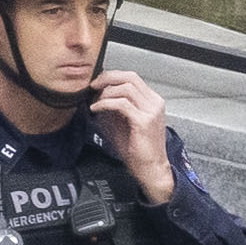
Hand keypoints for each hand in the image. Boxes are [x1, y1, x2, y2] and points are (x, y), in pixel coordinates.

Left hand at [87, 69, 175, 203]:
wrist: (150, 168)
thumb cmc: (136, 149)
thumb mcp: (120, 123)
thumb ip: (111, 108)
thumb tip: (93, 97)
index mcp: (151, 101)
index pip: (131, 77)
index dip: (111, 77)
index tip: (95, 84)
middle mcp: (154, 102)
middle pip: (130, 77)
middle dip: (107, 78)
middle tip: (91, 86)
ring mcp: (151, 110)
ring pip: (126, 87)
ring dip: (105, 92)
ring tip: (93, 102)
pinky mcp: (144, 121)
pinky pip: (122, 104)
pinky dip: (105, 103)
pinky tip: (95, 110)